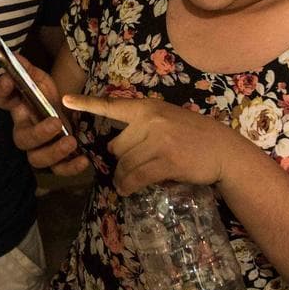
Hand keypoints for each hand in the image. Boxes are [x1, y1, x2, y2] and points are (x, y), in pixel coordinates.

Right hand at [0, 55, 87, 175]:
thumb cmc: (46, 95)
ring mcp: (39, 146)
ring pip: (37, 159)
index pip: (1, 99)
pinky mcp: (56, 158)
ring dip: (54, 152)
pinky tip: (83, 160)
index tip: (9, 79)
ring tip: (71, 141)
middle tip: (56, 122)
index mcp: (18, 107)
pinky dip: (70, 168)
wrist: (64, 108)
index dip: (1, 91)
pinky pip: (58, 169)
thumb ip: (28, 69)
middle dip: (39, 133)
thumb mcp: (39, 78)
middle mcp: (24, 129)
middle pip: (22, 139)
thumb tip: (16, 57)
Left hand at [63, 94, 237, 195]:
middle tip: (135, 166)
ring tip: (129, 182)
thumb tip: (115, 149)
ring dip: (123, 178)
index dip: (87, 103)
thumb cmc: (194, 135)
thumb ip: (142, 127)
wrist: (223, 150)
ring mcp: (159, 141)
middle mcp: (150, 121)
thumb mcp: (167, 119)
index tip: (65, 100)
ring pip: (124, 165)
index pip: (112, 105)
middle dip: (121, 160)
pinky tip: (128, 190)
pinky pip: (136, 177)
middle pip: (116, 147)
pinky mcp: (165, 161)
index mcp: (148, 107)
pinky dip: (128, 187)